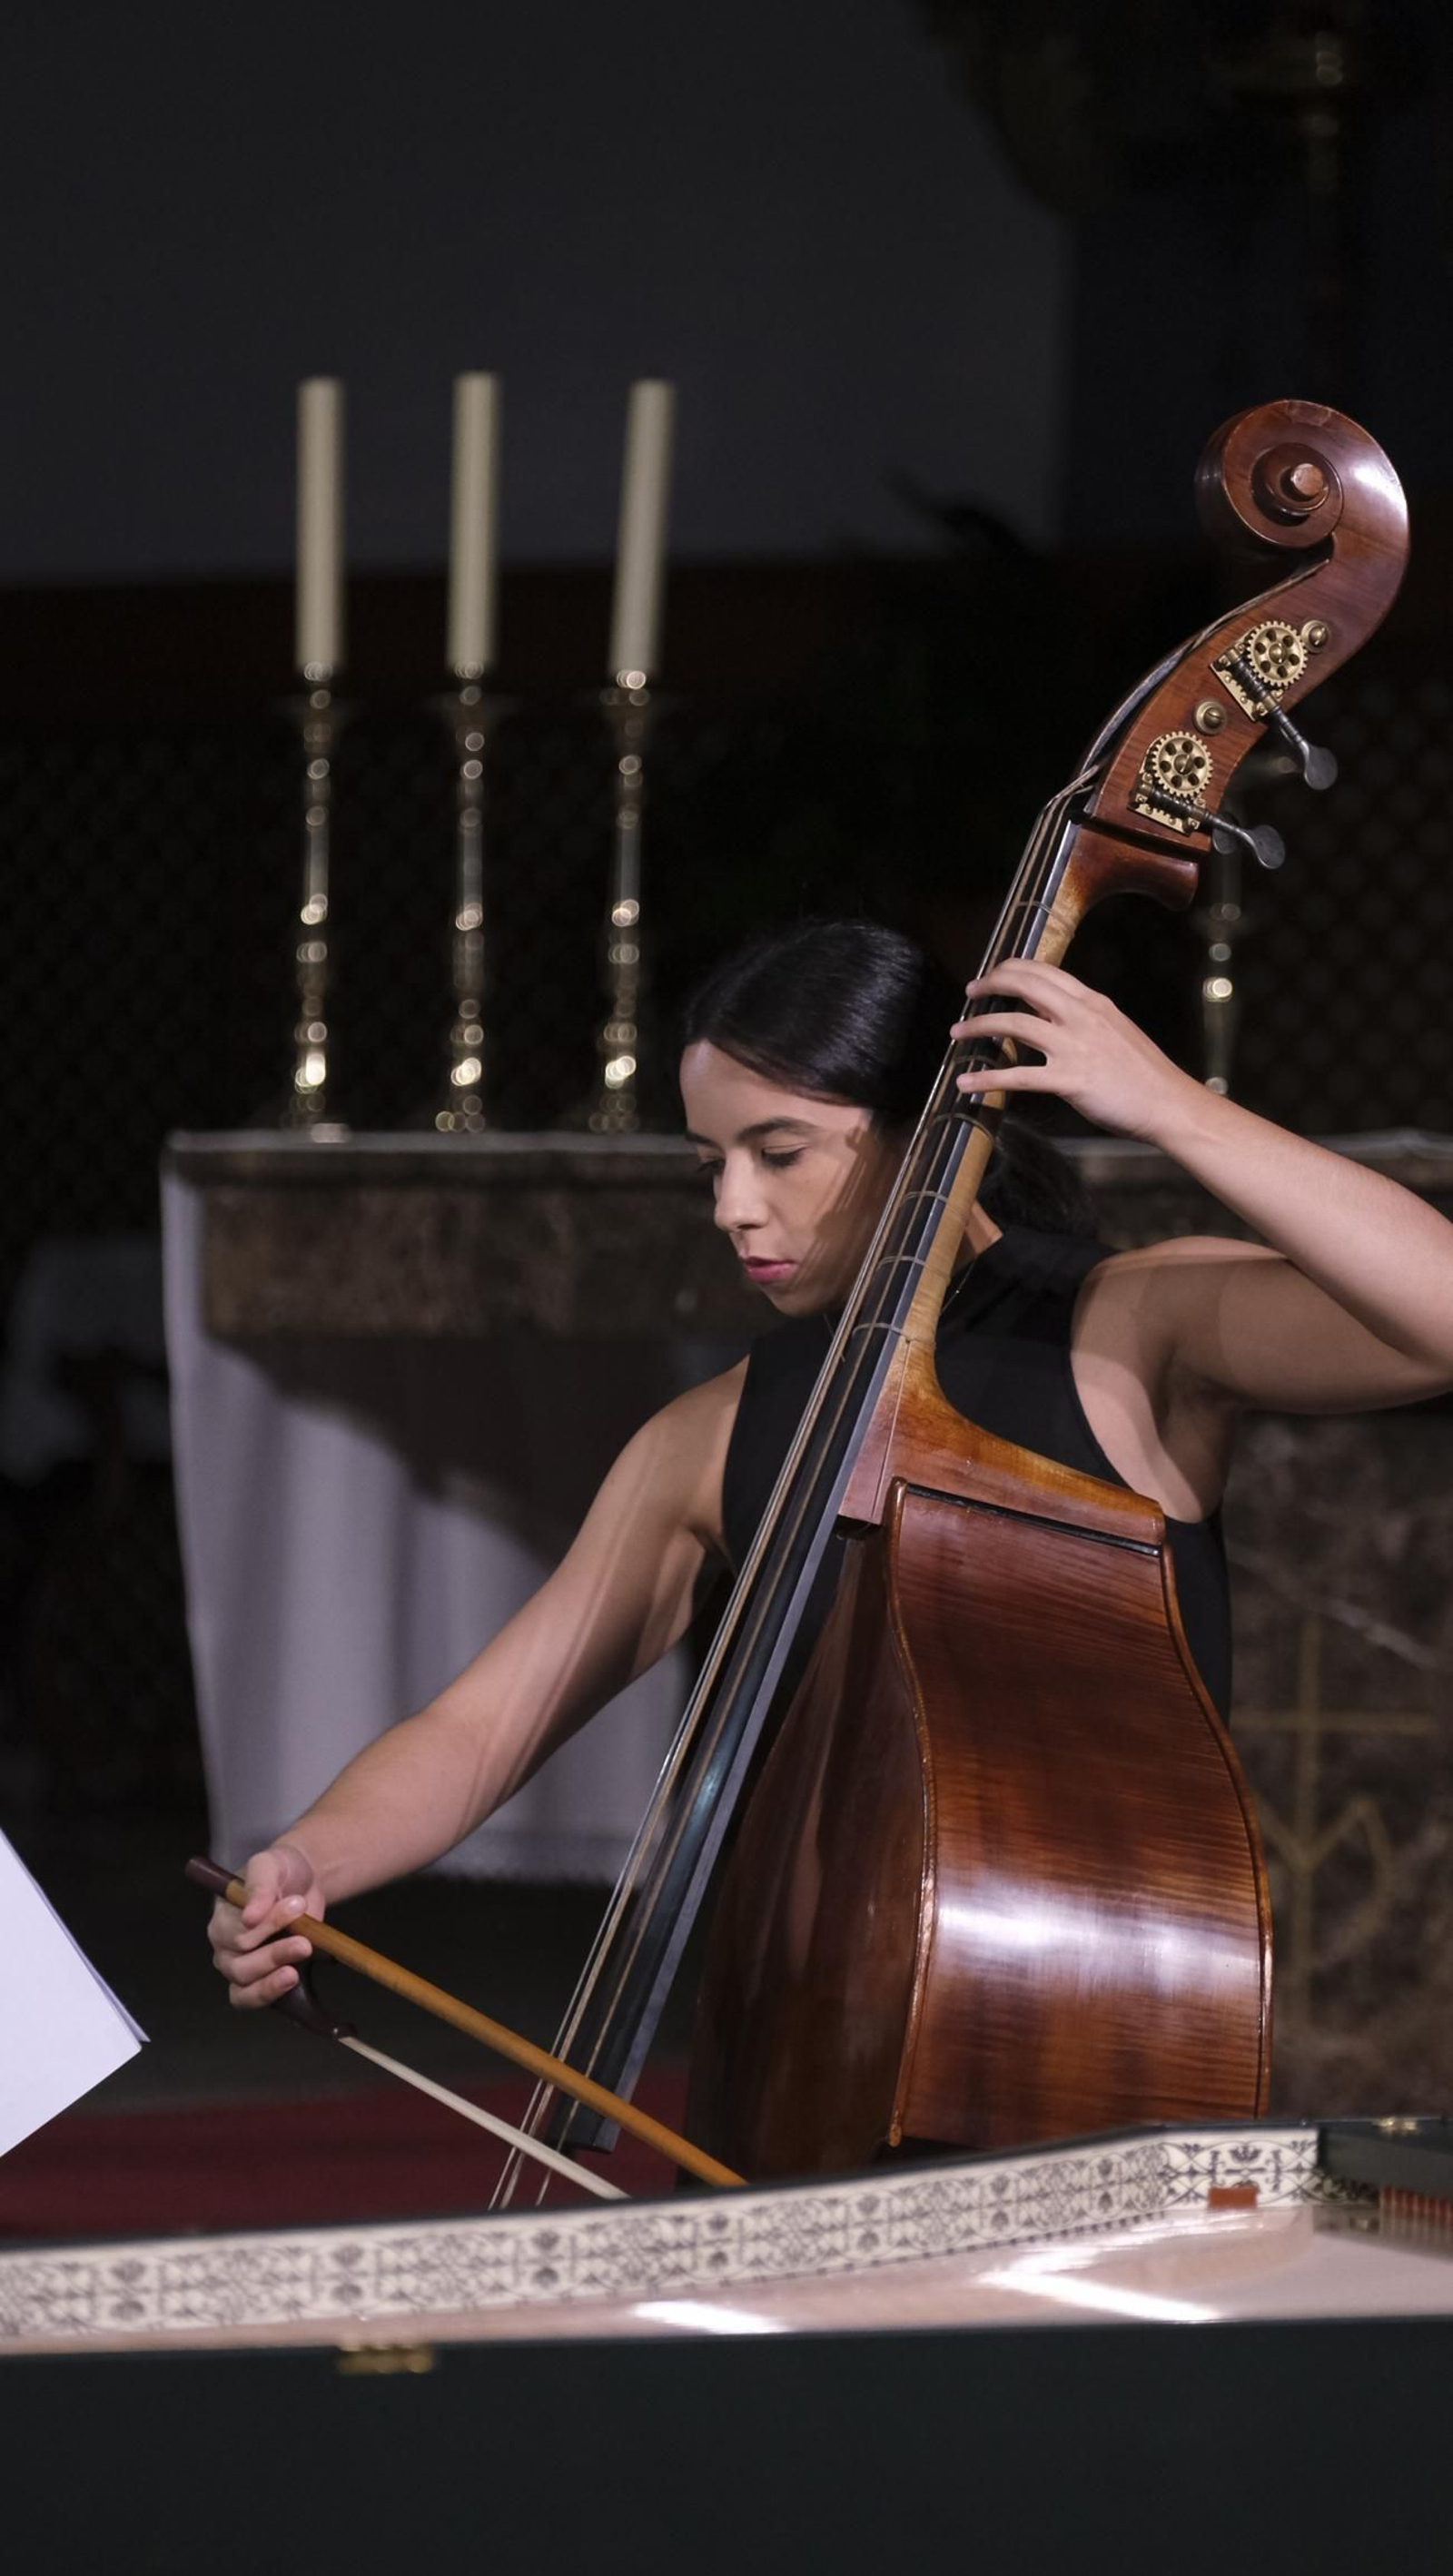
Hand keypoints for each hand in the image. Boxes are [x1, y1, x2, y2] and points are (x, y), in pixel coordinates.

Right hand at [207, 1839, 324, 2010]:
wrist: (302, 1882)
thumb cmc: (280, 1872)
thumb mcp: (270, 1865)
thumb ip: (260, 1887)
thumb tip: (250, 1917)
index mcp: (222, 1917)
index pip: (236, 1932)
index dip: (267, 1924)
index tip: (296, 1906)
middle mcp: (225, 1946)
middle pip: (239, 1964)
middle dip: (274, 1954)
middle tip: (304, 1941)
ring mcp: (239, 1967)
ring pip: (244, 1986)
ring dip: (272, 1980)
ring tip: (299, 1963)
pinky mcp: (258, 1981)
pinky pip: (251, 1999)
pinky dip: (269, 1994)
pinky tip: (291, 1980)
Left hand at [952, 959, 1200, 1143]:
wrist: (1169, 1104)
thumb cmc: (1144, 1073)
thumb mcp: (1116, 1030)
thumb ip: (1083, 1018)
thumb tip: (1049, 1013)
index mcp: (1093, 1002)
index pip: (1044, 971)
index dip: (1011, 969)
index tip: (993, 975)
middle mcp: (1081, 1016)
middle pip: (1024, 985)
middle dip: (990, 984)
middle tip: (969, 993)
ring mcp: (1074, 1047)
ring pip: (1013, 1024)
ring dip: (978, 1026)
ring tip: (957, 1034)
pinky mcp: (1070, 1080)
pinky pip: (1018, 1076)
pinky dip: (986, 1078)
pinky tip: (966, 1084)